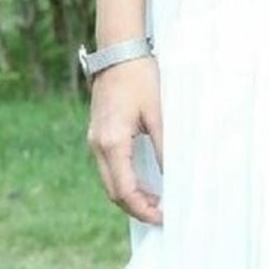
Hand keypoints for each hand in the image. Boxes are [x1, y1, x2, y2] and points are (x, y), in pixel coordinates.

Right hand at [85, 56, 163, 224]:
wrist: (119, 52)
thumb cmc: (140, 78)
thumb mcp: (158, 113)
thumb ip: (164, 147)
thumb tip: (173, 176)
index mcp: (111, 142)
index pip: (124, 190)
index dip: (143, 208)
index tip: (163, 216)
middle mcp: (98, 145)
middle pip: (113, 191)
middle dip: (136, 207)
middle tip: (161, 215)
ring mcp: (95, 140)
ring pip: (109, 180)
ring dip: (130, 195)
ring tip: (156, 202)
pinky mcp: (99, 134)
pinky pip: (109, 167)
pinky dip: (124, 180)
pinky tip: (143, 181)